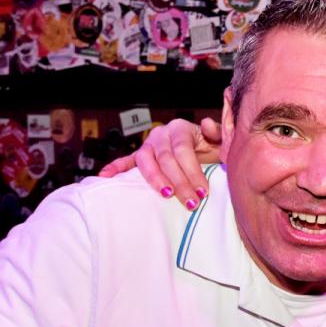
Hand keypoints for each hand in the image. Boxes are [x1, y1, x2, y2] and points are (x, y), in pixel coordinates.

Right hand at [97, 118, 220, 209]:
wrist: (201, 147)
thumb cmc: (210, 147)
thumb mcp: (218, 140)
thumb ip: (216, 133)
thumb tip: (207, 123)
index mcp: (180, 128)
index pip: (183, 150)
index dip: (192, 171)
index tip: (203, 191)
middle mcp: (161, 134)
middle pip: (166, 159)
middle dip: (179, 182)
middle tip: (191, 202)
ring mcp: (148, 145)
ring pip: (146, 161)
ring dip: (155, 179)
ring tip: (166, 194)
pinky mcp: (140, 156)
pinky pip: (126, 161)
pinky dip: (115, 168)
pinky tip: (105, 177)